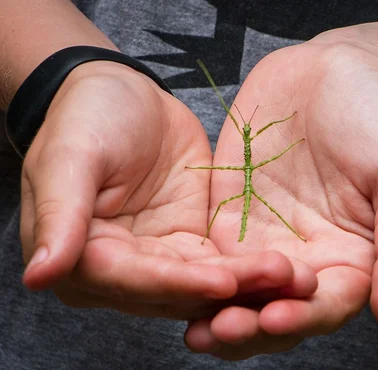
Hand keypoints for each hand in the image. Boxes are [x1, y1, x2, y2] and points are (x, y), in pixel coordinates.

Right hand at [19, 61, 316, 318]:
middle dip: (230, 290)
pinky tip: (288, 264)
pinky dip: (252, 267)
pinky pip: (223, 262)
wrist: (125, 97)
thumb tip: (41, 273)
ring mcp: (160, 260)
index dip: (178, 284)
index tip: (223, 281)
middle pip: (177, 292)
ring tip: (298, 277)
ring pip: (206, 284)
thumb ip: (61, 213)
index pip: (133, 281)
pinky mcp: (191, 244)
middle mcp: (123, 272)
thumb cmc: (88, 117)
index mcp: (83, 259)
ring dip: (251, 284)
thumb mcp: (71, 155)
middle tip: (282, 280)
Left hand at [184, 36, 377, 358]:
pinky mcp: (230, 214)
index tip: (275, 318)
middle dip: (248, 326)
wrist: (335, 72)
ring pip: (236, 292)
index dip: (302, 318)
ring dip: (214, 311)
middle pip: (274, 310)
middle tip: (220, 331)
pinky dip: (195, 274)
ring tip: (194, 327)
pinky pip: (209, 252)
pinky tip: (172, 281)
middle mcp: (304, 257)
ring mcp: (263, 238)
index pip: (326, 306)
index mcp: (349, 259)